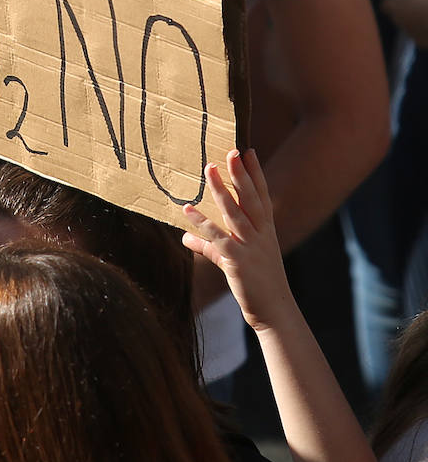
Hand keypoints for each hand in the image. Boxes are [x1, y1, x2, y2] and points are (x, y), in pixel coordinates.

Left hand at [182, 149, 294, 332]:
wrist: (274, 311)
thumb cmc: (258, 284)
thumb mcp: (236, 261)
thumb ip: (210, 246)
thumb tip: (186, 237)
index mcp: (266, 231)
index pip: (261, 196)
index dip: (255, 174)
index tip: (250, 152)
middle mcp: (261, 235)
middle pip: (250, 198)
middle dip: (241, 174)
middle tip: (232, 151)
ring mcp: (250, 246)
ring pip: (235, 213)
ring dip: (221, 190)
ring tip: (209, 168)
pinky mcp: (237, 261)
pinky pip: (218, 237)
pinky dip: (201, 223)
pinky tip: (187, 209)